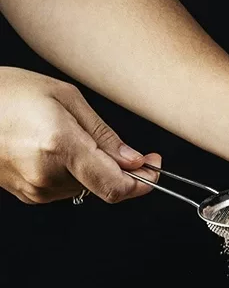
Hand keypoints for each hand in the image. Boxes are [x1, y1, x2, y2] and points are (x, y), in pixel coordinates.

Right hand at [0, 67, 159, 203]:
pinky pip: (64, 187)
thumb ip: (103, 134)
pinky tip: (51, 146)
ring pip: (85, 186)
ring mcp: (35, 190)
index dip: (143, 182)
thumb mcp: (63, 97)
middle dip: (117, 168)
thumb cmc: (6, 92)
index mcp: (60, 146)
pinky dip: (70, 170)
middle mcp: (47, 175)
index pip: (116, 185)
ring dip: (90, 167)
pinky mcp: (26, 194)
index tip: (154, 167)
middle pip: (103, 185)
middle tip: (118, 145)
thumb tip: (133, 160)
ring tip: (64, 134)